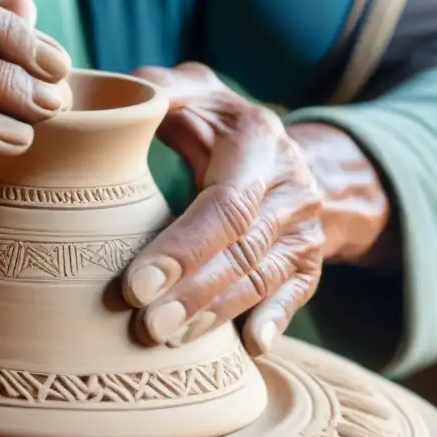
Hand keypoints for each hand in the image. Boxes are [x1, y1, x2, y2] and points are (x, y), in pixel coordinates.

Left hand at [122, 63, 323, 356]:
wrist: (283, 150)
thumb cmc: (217, 123)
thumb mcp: (196, 93)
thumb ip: (161, 90)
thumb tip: (125, 102)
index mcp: (258, 144)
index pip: (225, 205)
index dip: (183, 248)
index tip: (135, 285)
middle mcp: (291, 187)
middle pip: (244, 252)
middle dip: (194, 293)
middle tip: (146, 326)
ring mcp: (306, 228)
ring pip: (263, 278)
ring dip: (218, 315)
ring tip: (171, 339)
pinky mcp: (311, 260)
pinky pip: (297, 294)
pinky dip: (275, 320)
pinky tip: (250, 347)